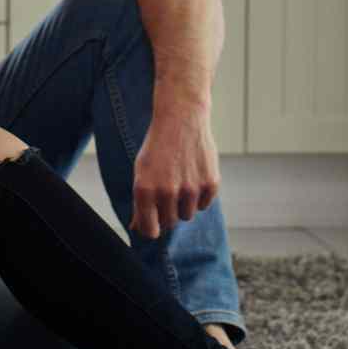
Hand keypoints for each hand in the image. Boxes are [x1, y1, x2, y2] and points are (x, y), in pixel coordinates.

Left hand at [131, 112, 219, 238]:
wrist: (181, 118)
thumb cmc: (158, 147)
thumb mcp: (141, 172)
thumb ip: (140, 202)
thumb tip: (137, 228)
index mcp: (145, 190)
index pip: (150, 230)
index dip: (152, 229)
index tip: (154, 223)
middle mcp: (167, 191)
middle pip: (170, 222)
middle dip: (167, 212)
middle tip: (168, 191)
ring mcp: (191, 188)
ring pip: (187, 215)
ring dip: (184, 204)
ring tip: (181, 181)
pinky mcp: (210, 183)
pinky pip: (204, 205)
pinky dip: (200, 196)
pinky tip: (194, 175)